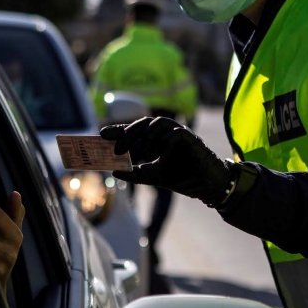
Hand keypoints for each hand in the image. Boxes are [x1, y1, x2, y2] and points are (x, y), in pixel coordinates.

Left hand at [100, 117, 231, 204]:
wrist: (205, 186)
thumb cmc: (181, 177)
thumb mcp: (152, 177)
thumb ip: (134, 174)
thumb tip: (114, 172)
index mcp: (155, 139)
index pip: (134, 129)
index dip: (118, 129)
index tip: (102, 134)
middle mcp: (165, 133)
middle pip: (143, 122)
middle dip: (129, 133)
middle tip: (119, 148)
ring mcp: (179, 133)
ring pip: (159, 122)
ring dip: (147, 136)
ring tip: (145, 155)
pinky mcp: (192, 139)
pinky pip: (177, 133)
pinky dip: (166, 142)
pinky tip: (162, 156)